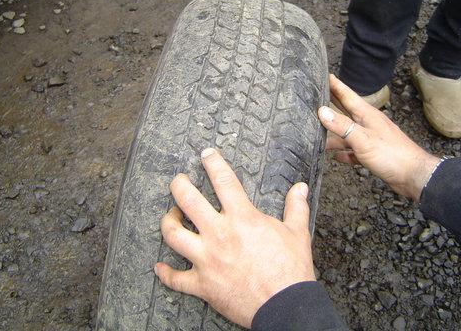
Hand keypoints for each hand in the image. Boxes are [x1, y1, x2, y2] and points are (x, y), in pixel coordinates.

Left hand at [154, 148, 315, 327]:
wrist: (285, 306)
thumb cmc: (291, 270)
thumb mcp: (298, 233)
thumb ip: (296, 207)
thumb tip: (301, 188)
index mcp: (242, 218)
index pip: (223, 181)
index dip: (213, 163)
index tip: (206, 154)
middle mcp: (219, 234)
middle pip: (188, 201)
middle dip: (179, 185)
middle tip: (177, 180)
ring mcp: (207, 259)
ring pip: (173, 235)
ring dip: (168, 222)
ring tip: (171, 216)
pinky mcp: (202, 284)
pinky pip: (175, 278)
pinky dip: (165, 273)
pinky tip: (160, 267)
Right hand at [318, 75, 439, 200]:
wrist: (413, 175)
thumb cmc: (392, 155)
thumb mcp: (363, 139)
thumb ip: (342, 125)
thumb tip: (322, 112)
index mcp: (367, 115)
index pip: (347, 95)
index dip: (335, 85)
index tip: (325, 74)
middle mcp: (368, 124)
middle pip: (346, 111)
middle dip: (332, 104)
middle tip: (317, 96)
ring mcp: (371, 138)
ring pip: (347, 133)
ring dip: (334, 134)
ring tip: (317, 134)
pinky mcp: (373, 154)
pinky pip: (354, 150)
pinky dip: (345, 152)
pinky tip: (337, 156)